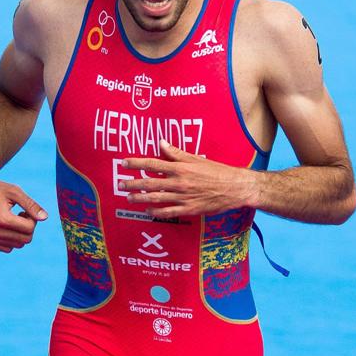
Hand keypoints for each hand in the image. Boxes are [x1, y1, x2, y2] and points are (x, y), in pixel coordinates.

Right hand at [0, 170, 47, 252]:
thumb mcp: (15, 192)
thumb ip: (31, 205)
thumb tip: (45, 218)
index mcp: (2, 219)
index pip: (30, 228)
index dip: (32, 218)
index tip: (24, 210)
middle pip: (26, 239)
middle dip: (28, 227)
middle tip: (21, 214)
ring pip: (18, 245)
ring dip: (20, 233)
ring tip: (13, 219)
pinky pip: (8, 248)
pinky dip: (12, 239)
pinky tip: (6, 226)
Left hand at [119, 139, 257, 217]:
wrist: (234, 187)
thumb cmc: (216, 171)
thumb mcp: (196, 159)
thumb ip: (176, 153)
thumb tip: (161, 143)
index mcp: (181, 168)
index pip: (153, 163)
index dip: (136, 163)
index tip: (123, 163)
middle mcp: (179, 182)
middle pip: (150, 182)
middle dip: (133, 183)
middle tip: (120, 183)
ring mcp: (183, 197)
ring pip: (156, 198)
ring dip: (140, 198)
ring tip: (129, 197)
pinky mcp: (189, 209)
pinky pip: (168, 212)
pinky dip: (156, 211)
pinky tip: (148, 209)